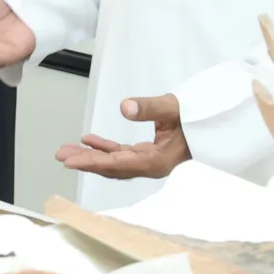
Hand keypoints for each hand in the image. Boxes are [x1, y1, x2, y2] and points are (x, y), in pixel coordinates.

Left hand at [56, 95, 189, 180]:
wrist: (212, 123)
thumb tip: (124, 107)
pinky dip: (105, 149)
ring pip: (114, 162)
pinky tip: (89, 141)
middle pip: (112, 167)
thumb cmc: (195, 116)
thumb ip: (149, 108)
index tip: (71, 161)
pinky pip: (121, 154)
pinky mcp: (148, 154)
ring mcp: (149, 162)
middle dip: (86, 161)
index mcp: (156, 160)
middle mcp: (150, 166)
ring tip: (68, 150)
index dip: (93, 162)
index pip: (118, 163)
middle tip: (61, 155)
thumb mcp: (172, 107)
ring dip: (91, 156)